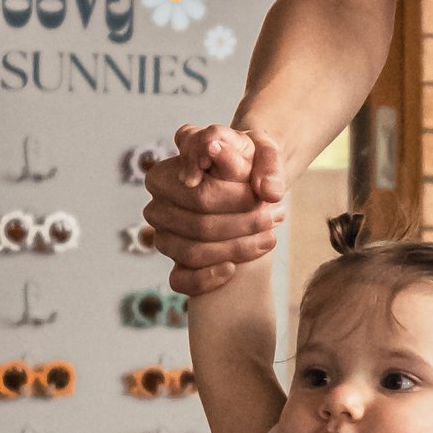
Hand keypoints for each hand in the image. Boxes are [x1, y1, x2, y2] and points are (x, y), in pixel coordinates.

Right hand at [144, 122, 287, 293]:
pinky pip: (180, 280)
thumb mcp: (262, 151)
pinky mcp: (173, 260)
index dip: (235, 199)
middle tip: (277, 216)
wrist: (250, 182)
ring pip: (192, 252)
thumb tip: (267, 190)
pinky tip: (232, 269)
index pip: (201, 194)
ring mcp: (162, 234)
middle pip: (199, 225)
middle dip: (243, 224)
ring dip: (236, 249)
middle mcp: (156, 204)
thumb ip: (267, 163)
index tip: (265, 197)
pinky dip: (206, 278)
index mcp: (165, 172)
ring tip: (269, 237)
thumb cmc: (250, 163)